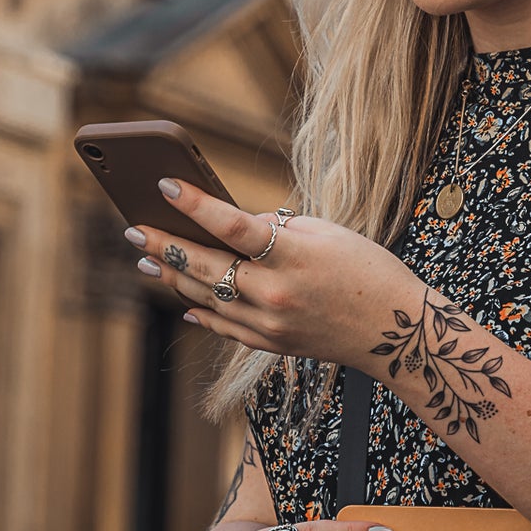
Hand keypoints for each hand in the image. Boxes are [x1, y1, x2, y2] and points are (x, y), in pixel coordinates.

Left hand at [126, 183, 411, 371]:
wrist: (397, 331)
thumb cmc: (367, 269)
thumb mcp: (326, 232)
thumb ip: (275, 229)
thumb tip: (231, 228)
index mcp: (292, 256)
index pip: (232, 226)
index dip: (195, 205)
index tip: (164, 185)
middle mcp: (275, 293)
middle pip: (206, 266)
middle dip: (165, 245)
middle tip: (133, 229)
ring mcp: (271, 324)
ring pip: (207, 298)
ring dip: (174, 277)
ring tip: (148, 260)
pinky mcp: (272, 344)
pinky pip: (225, 327)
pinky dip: (202, 311)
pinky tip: (183, 299)